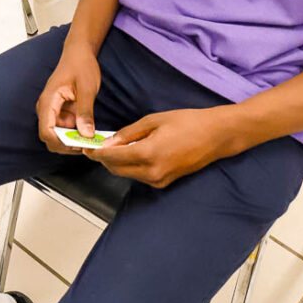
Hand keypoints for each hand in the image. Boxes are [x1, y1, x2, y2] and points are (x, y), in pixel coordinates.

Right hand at [36, 43, 101, 153]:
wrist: (79, 53)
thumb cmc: (80, 65)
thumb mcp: (87, 88)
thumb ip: (85, 112)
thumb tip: (86, 134)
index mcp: (48, 101)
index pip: (46, 131)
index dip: (60, 143)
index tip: (79, 145)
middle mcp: (47, 109)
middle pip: (51, 138)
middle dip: (68, 145)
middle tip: (88, 145)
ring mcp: (53, 112)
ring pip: (59, 137)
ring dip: (74, 141)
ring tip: (92, 139)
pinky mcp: (61, 113)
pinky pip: (67, 130)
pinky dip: (77, 134)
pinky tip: (90, 133)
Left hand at [84, 108, 223, 187]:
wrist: (215, 136)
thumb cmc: (187, 122)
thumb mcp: (154, 120)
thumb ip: (128, 133)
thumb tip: (108, 142)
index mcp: (148, 155)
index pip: (112, 158)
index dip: (96, 153)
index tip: (86, 147)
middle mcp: (152, 173)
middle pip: (116, 169)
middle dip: (104, 159)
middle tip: (96, 146)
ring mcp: (159, 180)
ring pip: (127, 173)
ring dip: (117, 162)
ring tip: (113, 146)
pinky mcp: (165, 182)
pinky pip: (140, 175)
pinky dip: (131, 165)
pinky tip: (131, 152)